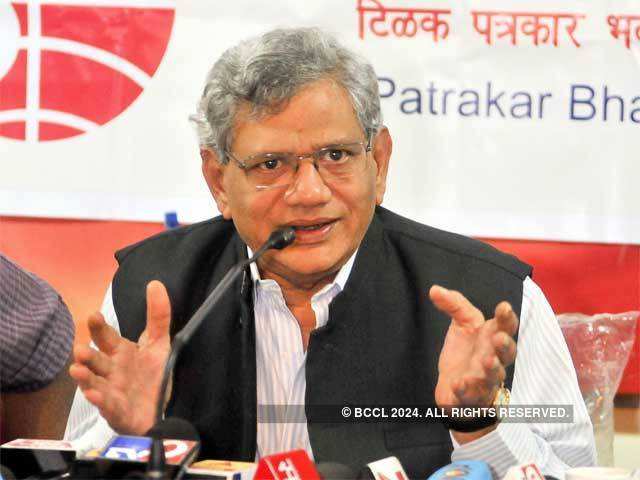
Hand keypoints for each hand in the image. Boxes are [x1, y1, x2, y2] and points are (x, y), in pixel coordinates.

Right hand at [69, 281, 170, 434]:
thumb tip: (155, 283)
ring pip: (94, 382)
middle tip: (80, 349)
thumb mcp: (158, 343)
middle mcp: (111, 370)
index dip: (99, 328)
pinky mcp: (116, 411)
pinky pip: (107, 406)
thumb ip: (158, 316)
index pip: (106, 337)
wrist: (158, 410)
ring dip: (85, 377)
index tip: (93, 316)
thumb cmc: (151, 374)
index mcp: (119, 352)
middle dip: (87, 355)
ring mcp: (111, 390)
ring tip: (77, 369)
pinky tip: (94, 394)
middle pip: (96, 361)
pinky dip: (100, 400)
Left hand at [430, 285, 517, 409]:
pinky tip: (459, 384)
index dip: (507, 318)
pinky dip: (466, 390)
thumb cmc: (465, 352)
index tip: (503, 307)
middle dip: (505, 345)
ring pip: (494, 377)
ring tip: (487, 360)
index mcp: (493, 339)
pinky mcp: (471, 397)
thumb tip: (434, 289)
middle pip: (507, 354)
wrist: (454, 385)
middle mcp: (494, 359)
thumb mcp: (461, 324)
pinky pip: (471, 396)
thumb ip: (453, 305)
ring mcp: (485, 380)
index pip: (506, 327)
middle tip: (498, 338)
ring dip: (492, 369)